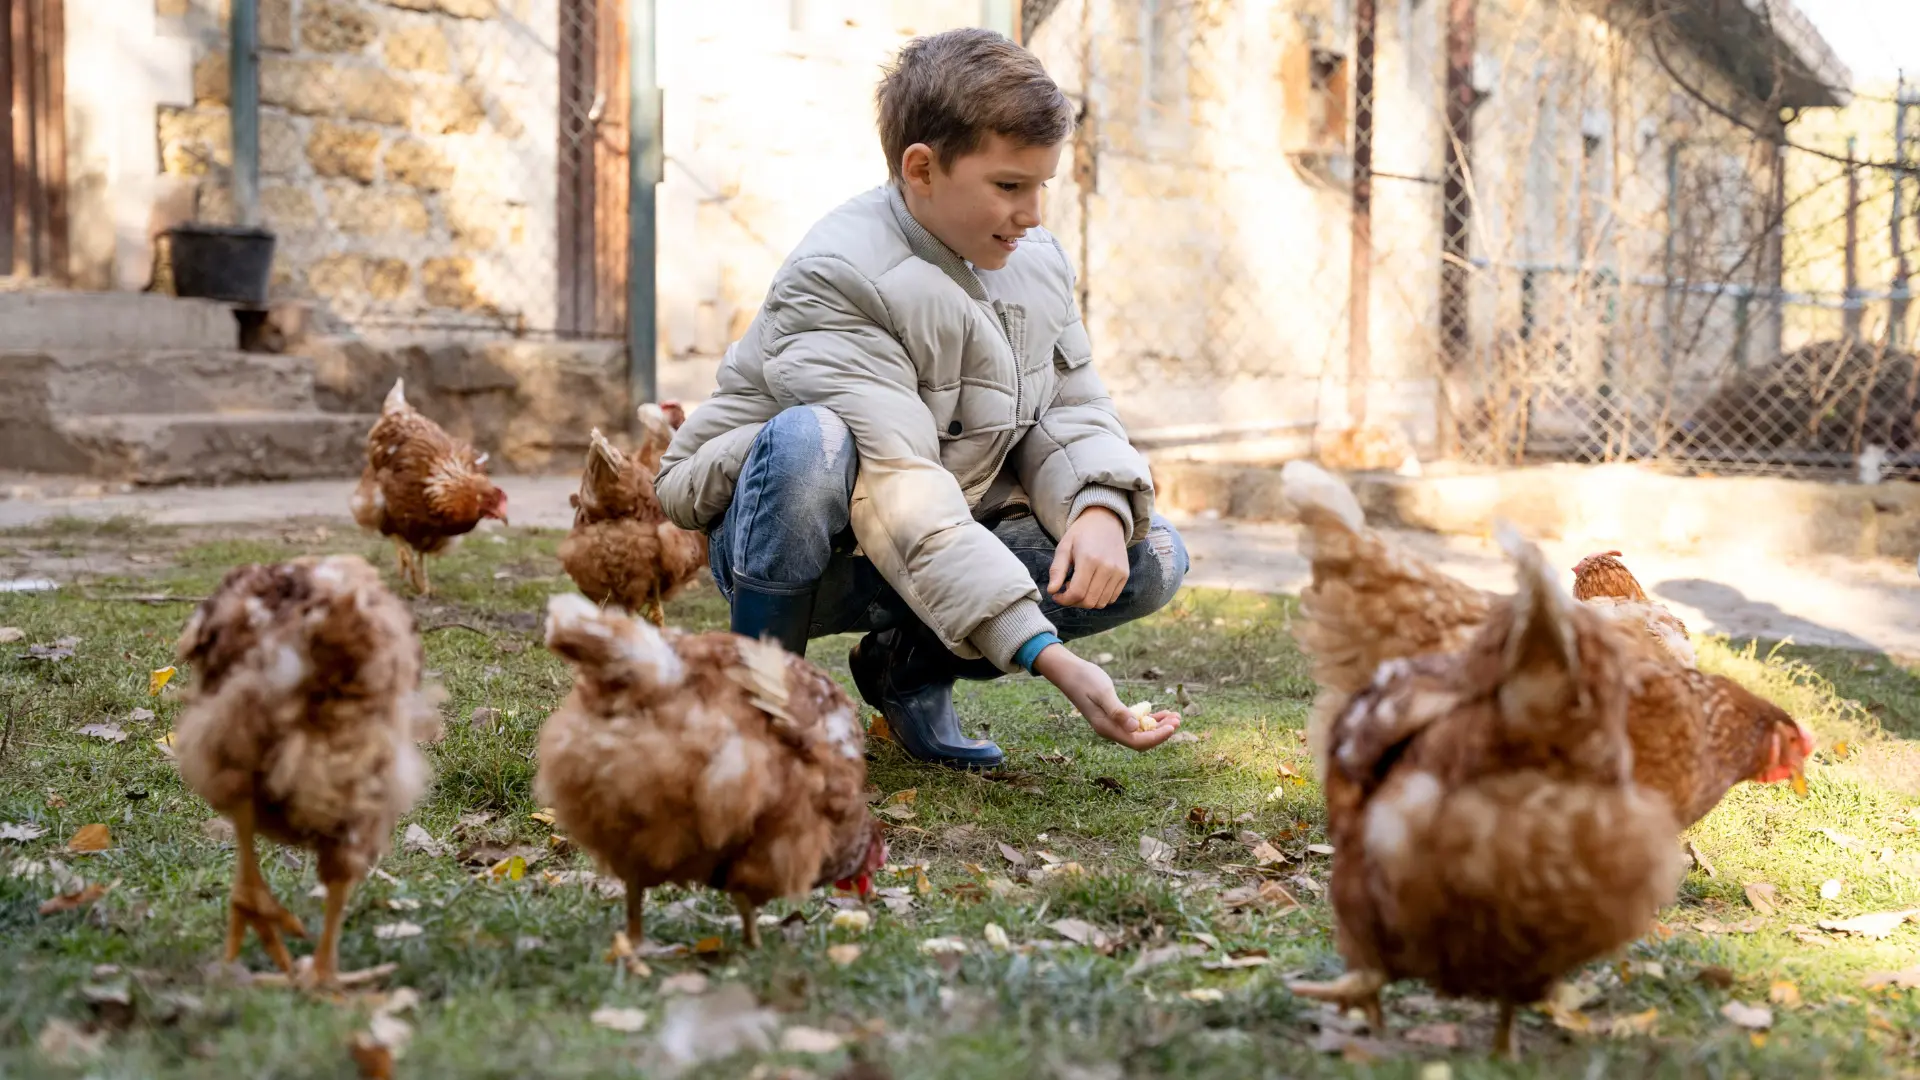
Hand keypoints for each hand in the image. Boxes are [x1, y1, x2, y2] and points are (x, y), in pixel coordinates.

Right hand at [1032, 644, 1183, 750]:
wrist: (1068, 672)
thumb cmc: (1085, 679)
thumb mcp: (1103, 693)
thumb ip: (1118, 711)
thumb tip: (1134, 727)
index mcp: (1107, 728)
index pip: (1138, 741)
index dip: (1157, 737)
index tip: (1173, 727)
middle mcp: (1110, 730)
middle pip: (1141, 740)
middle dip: (1161, 732)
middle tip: (1179, 719)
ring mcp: (1112, 724)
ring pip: (1139, 732)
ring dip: (1158, 726)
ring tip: (1175, 716)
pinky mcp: (1113, 715)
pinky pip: (1135, 723)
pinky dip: (1149, 719)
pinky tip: (1161, 713)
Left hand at [1048, 507, 1128, 609]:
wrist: (1105, 521)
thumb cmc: (1081, 534)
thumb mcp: (1064, 547)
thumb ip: (1057, 570)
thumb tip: (1051, 591)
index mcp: (1089, 559)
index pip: (1077, 593)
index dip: (1064, 600)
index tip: (1056, 596)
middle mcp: (1107, 567)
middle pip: (1089, 601)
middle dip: (1074, 602)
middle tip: (1067, 590)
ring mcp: (1118, 572)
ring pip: (1101, 603)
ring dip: (1087, 601)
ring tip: (1080, 586)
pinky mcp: (1125, 574)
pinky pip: (1112, 598)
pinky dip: (1099, 598)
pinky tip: (1091, 586)